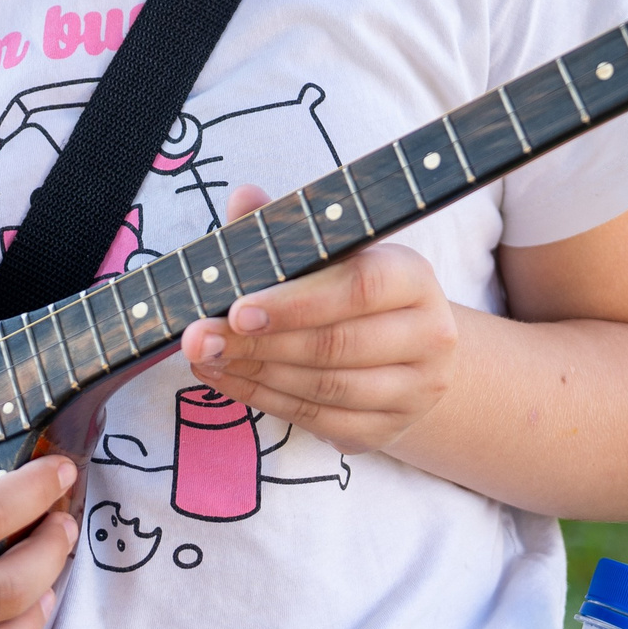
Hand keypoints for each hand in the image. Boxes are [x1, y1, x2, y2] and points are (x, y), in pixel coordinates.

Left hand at [178, 185, 458, 456]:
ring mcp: (414, 390)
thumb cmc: (351, 289)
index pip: (360, 288)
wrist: (408, 355)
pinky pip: (319, 419)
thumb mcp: (329, 251)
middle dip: (258, 343)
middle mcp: (428, 335)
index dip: (295, 303)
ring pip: (325, 387)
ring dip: (255, 373)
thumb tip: (244, 198)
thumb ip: (285, 227)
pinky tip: (228, 380)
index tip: (238, 310)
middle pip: (336, 344)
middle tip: (199, 338)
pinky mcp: (387, 430)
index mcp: (413, 277)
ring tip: (206, 357)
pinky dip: (265, 401)